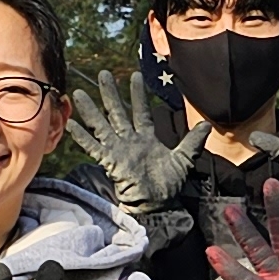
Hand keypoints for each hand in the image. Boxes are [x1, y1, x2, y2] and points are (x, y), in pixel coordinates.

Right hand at [71, 75, 203, 225]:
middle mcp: (129, 141)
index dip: (137, 95)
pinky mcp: (109, 162)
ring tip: (79, 93)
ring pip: (101, 125)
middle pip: (117, 112)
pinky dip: (82, 137)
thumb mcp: (184, 160)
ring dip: (91, 110)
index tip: (134, 75)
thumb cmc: (169, 185)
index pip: (140, 111)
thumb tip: (207, 125)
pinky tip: (71, 124)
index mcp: (146, 139)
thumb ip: (192, 141)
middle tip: (103, 74)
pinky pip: (93, 147)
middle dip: (110, 93)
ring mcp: (117, 150)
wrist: (157, 205)